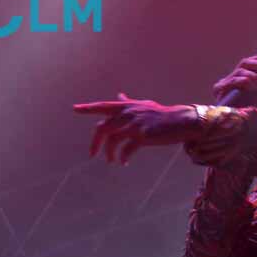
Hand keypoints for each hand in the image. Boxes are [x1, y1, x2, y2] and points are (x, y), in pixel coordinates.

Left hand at [72, 93, 196, 164]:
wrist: (182, 121)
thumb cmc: (161, 115)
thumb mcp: (143, 105)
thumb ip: (128, 102)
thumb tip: (119, 95)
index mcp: (127, 106)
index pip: (103, 106)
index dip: (88, 108)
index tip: (75, 109)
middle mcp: (129, 113)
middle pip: (103, 128)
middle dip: (95, 143)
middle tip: (92, 154)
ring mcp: (135, 124)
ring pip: (113, 140)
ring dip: (109, 153)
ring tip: (112, 161)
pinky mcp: (143, 136)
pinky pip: (127, 149)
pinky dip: (123, 157)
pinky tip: (123, 162)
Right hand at [212, 55, 256, 108]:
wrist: (244, 127)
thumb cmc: (254, 110)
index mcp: (244, 76)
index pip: (251, 61)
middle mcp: (234, 78)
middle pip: (245, 62)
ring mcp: (226, 84)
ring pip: (239, 71)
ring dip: (253, 76)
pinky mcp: (220, 90)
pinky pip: (232, 80)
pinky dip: (244, 81)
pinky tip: (252, 87)